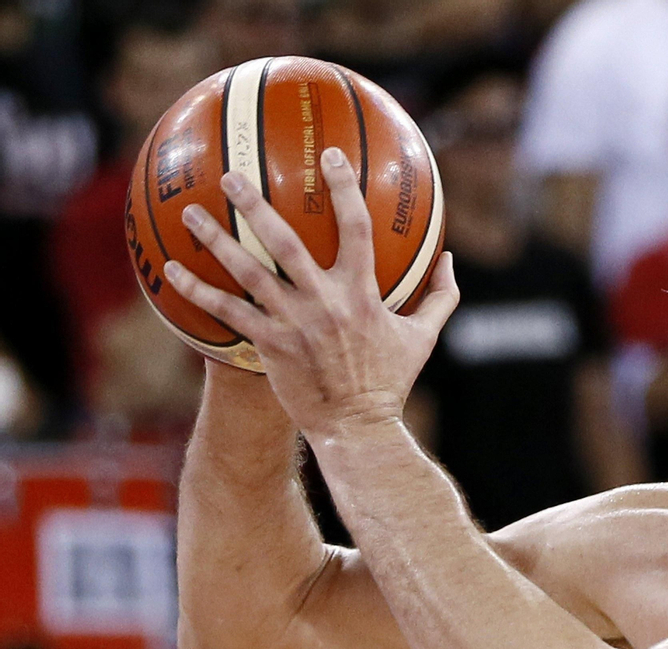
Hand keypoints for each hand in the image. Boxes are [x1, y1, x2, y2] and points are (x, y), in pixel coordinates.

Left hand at [162, 146, 458, 438]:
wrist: (358, 427)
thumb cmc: (391, 382)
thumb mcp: (423, 337)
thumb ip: (439, 296)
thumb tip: (449, 259)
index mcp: (364, 293)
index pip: (357, 229)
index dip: (343, 189)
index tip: (329, 156)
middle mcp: (326, 302)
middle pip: (285, 242)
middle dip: (257, 205)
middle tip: (233, 176)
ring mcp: (294, 323)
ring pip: (248, 273)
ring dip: (217, 240)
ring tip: (192, 214)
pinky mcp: (270, 346)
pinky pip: (228, 314)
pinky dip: (198, 291)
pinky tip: (171, 271)